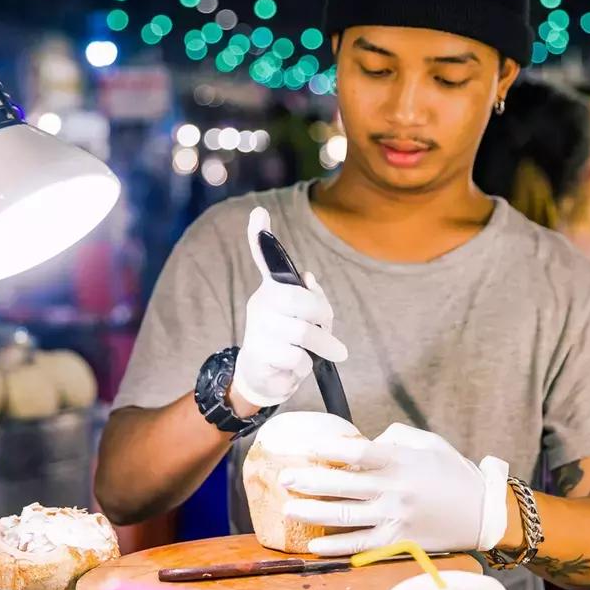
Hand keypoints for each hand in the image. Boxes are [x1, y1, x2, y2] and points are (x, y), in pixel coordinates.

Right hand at [230, 207, 346, 409]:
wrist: (265, 376)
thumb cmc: (290, 341)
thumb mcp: (306, 319)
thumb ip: (312, 299)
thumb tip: (309, 278)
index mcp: (273, 289)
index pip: (265, 258)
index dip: (260, 235)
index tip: (259, 212)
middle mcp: (261, 303)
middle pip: (301, 301)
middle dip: (323, 317)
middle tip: (331, 334)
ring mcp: (257, 328)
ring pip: (303, 333)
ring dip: (322, 347)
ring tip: (328, 354)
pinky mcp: (259, 353)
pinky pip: (297, 357)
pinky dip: (306, 366)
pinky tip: (297, 366)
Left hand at [279, 423, 509, 556]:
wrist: (483, 511)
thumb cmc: (453, 472)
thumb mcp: (428, 443)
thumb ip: (394, 437)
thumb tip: (361, 442)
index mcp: (400, 461)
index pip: (356, 451)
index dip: (328, 448)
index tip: (307, 447)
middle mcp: (394, 489)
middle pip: (342, 484)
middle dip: (309, 481)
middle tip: (285, 478)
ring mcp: (395, 518)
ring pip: (345, 515)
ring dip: (313, 512)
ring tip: (289, 508)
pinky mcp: (399, 540)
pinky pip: (360, 545)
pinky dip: (335, 546)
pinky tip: (313, 543)